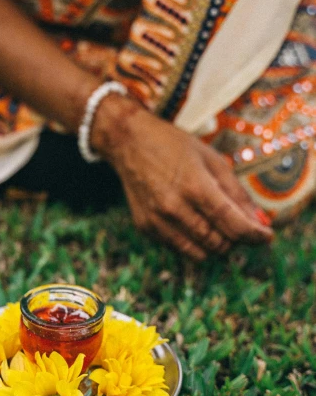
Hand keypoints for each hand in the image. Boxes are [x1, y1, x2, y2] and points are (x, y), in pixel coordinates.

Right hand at [91, 96, 273, 259]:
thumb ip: (236, 193)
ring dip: (215, 244)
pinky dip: (193, 242)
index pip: (232, 224)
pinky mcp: (146, 227)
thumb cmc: (174, 146)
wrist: (129, 142)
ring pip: (199, 253)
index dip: (254, 235)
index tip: (266, 237)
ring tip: (216, 226)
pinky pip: (179, 248)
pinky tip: (192, 222)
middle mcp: (174, 208)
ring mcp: (157, 220)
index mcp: (195, 186)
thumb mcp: (212, 160)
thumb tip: (259, 221)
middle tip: (236, 224)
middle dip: (234, 239)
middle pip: (218, 243)